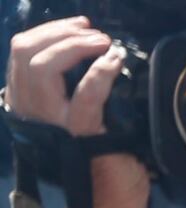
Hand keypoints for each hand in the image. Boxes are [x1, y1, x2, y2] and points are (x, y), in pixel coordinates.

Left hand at [7, 19, 124, 135]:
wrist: (57, 147)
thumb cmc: (91, 136)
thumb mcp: (109, 128)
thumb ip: (112, 97)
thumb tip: (115, 58)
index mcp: (70, 130)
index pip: (83, 99)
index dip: (100, 75)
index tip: (117, 59)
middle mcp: (40, 112)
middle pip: (43, 68)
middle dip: (73, 45)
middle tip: (103, 39)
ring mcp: (20, 93)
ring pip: (25, 50)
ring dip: (58, 32)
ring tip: (86, 28)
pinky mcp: (14, 79)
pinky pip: (22, 45)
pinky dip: (45, 31)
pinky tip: (69, 27)